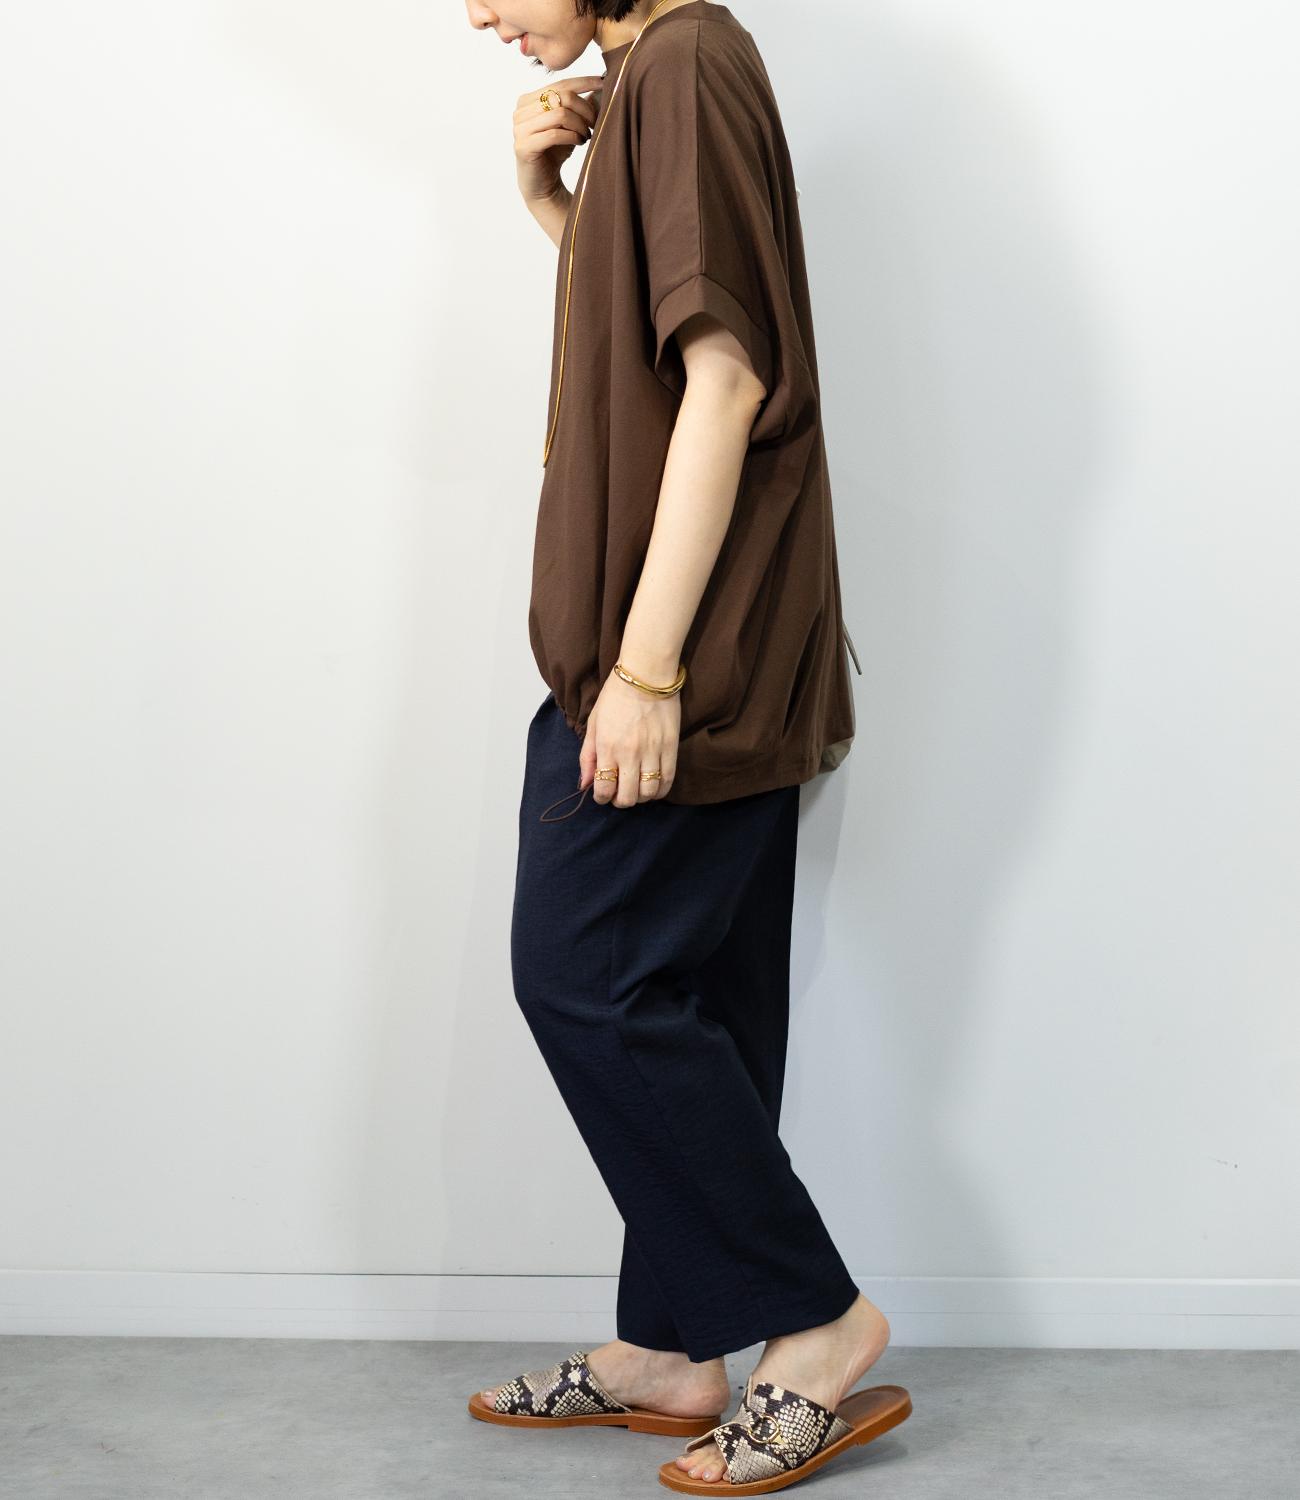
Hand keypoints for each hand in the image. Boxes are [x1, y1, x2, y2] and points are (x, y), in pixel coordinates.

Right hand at [513, 77, 601, 203]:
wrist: (543, 185)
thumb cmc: (555, 152)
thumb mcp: (570, 125)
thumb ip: (580, 105)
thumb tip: (600, 85)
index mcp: (528, 100)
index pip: (560, 84)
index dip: (583, 82)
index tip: (602, 83)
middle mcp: (520, 111)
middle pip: (561, 96)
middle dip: (584, 109)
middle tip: (595, 124)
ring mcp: (519, 129)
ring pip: (559, 114)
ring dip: (580, 125)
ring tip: (586, 136)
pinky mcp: (524, 146)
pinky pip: (554, 134)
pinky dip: (572, 137)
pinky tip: (580, 142)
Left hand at [579, 670, 679, 807]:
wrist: (646, 675)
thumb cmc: (615, 697)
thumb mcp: (594, 724)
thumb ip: (588, 756)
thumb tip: (585, 784)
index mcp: (608, 747)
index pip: (604, 789)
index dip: (602, 798)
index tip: (603, 793)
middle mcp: (630, 754)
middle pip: (627, 797)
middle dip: (620, 801)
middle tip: (619, 793)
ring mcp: (652, 752)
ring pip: (648, 793)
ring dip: (640, 797)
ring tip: (636, 788)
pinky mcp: (671, 747)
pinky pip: (668, 780)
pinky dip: (660, 790)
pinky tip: (653, 786)